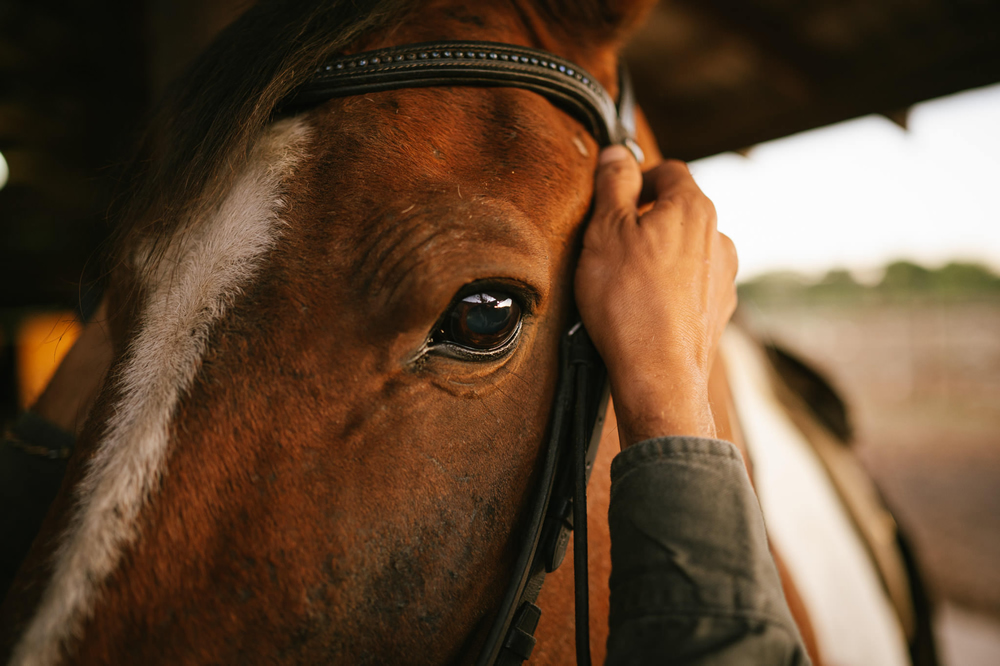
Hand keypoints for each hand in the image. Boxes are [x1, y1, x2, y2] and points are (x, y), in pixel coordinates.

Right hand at [575, 146, 737, 447]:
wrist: (657, 373)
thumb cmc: (628, 301)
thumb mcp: (605, 230)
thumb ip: (613, 185)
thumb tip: (618, 154)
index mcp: (692, 208)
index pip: (670, 170)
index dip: (639, 176)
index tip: (615, 194)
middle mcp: (718, 237)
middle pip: (681, 210)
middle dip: (648, 218)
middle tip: (612, 240)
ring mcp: (723, 276)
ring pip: (688, 250)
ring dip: (661, 254)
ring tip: (625, 279)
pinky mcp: (718, 311)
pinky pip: (692, 285)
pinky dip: (671, 287)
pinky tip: (644, 306)